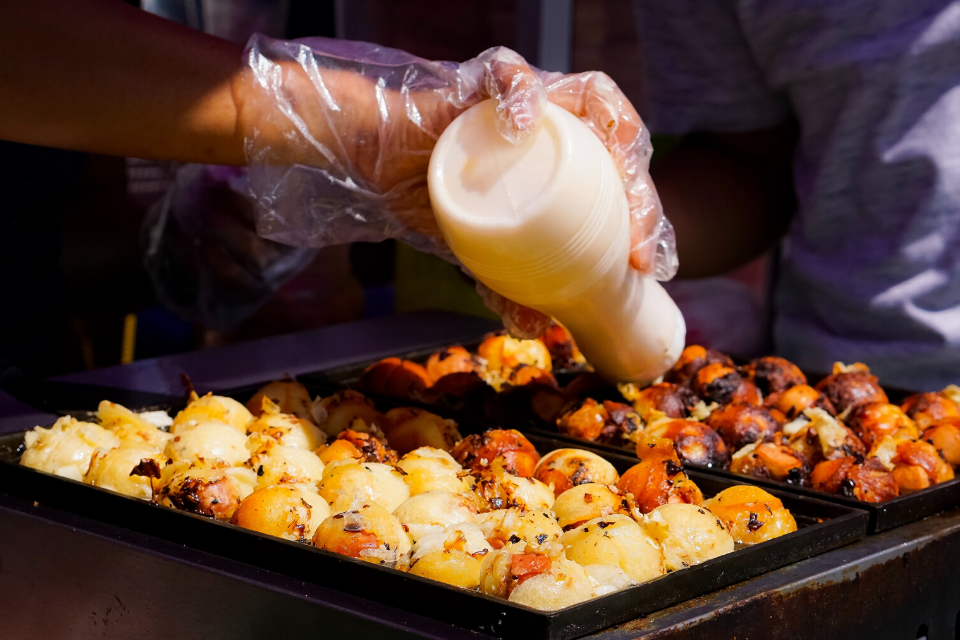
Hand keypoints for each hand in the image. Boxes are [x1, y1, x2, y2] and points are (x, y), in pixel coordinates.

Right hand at [239, 38, 672, 337]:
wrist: (379, 166)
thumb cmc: (436, 199)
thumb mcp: (481, 253)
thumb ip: (507, 285)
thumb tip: (532, 328)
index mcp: (571, 165)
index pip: (626, 186)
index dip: (649, 224)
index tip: (648, 269)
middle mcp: (561, 127)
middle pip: (624, 149)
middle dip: (644, 197)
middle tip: (637, 247)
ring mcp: (532, 99)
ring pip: (595, 101)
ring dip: (616, 139)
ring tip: (619, 181)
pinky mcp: (487, 80)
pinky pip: (512, 78)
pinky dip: (522, 96)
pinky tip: (524, 123)